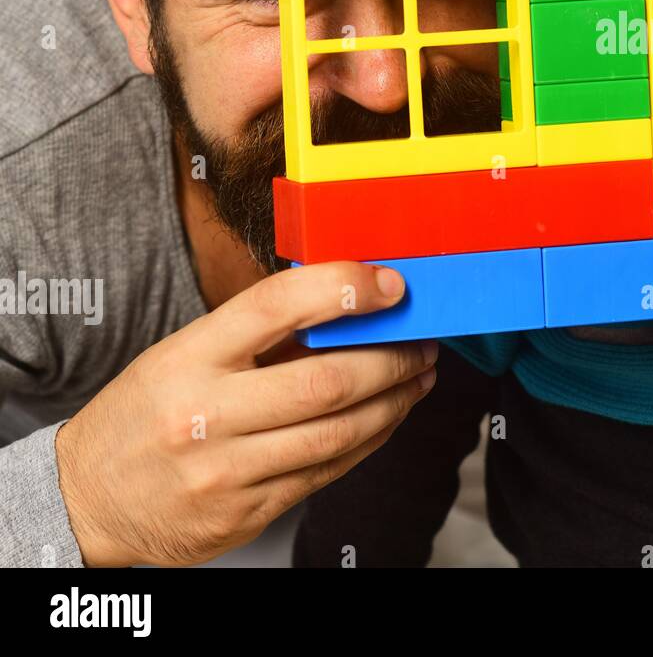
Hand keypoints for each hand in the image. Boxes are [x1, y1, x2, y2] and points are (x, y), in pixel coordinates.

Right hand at [56, 262, 436, 566]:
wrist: (84, 499)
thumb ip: (256, 334)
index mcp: (189, 357)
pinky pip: (325, 472)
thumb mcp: (183, 354)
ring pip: (337, 433)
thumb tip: (347, 303)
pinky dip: (367, 441)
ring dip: (394, 402)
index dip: (344, 287)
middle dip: (392, 359)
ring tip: (417, 378)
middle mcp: (204, 414)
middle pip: (326, 381)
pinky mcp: (242, 515)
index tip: (390, 283)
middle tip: (423, 342)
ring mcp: (224, 472)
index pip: (277, 305)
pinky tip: (385, 419)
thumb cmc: (146, 412)